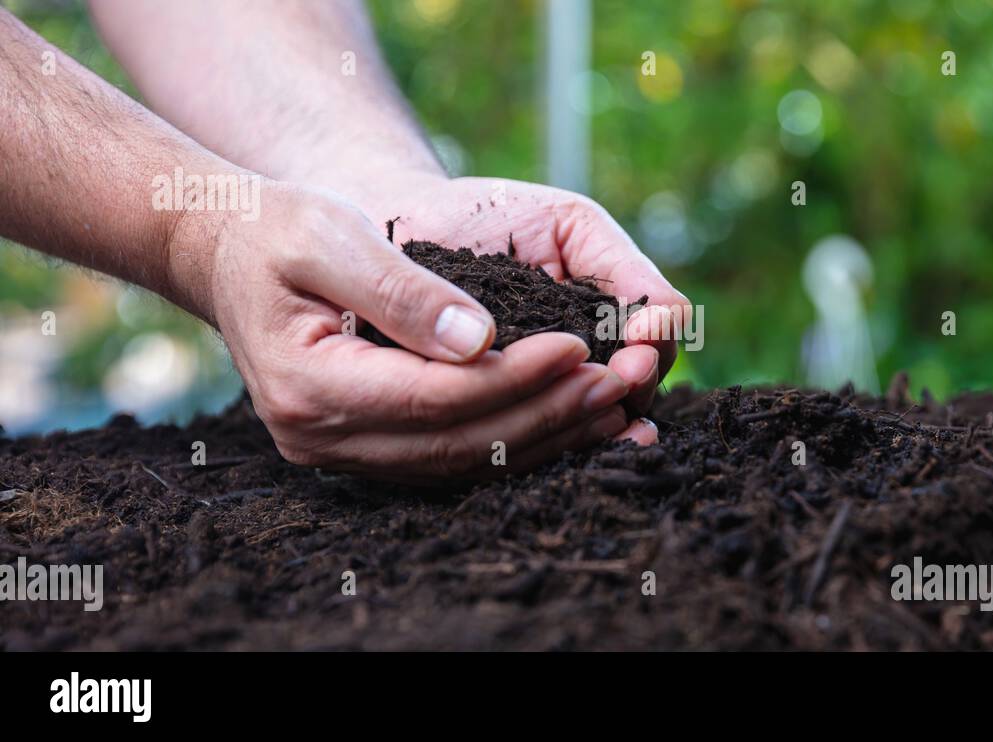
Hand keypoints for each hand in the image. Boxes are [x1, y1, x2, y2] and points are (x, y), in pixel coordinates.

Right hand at [171, 181, 654, 481]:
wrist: (231, 252)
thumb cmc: (280, 231)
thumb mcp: (330, 236)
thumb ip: (401, 289)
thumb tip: (479, 337)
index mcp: (311, 385)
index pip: (436, 397)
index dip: (515, 378)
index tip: (579, 348)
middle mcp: (322, 437)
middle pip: (456, 442)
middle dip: (544, 414)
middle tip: (616, 384)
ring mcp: (342, 453)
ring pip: (460, 463)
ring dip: (541, 437)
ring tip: (609, 406)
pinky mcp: (365, 449)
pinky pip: (451, 459)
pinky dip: (512, 442)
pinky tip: (565, 421)